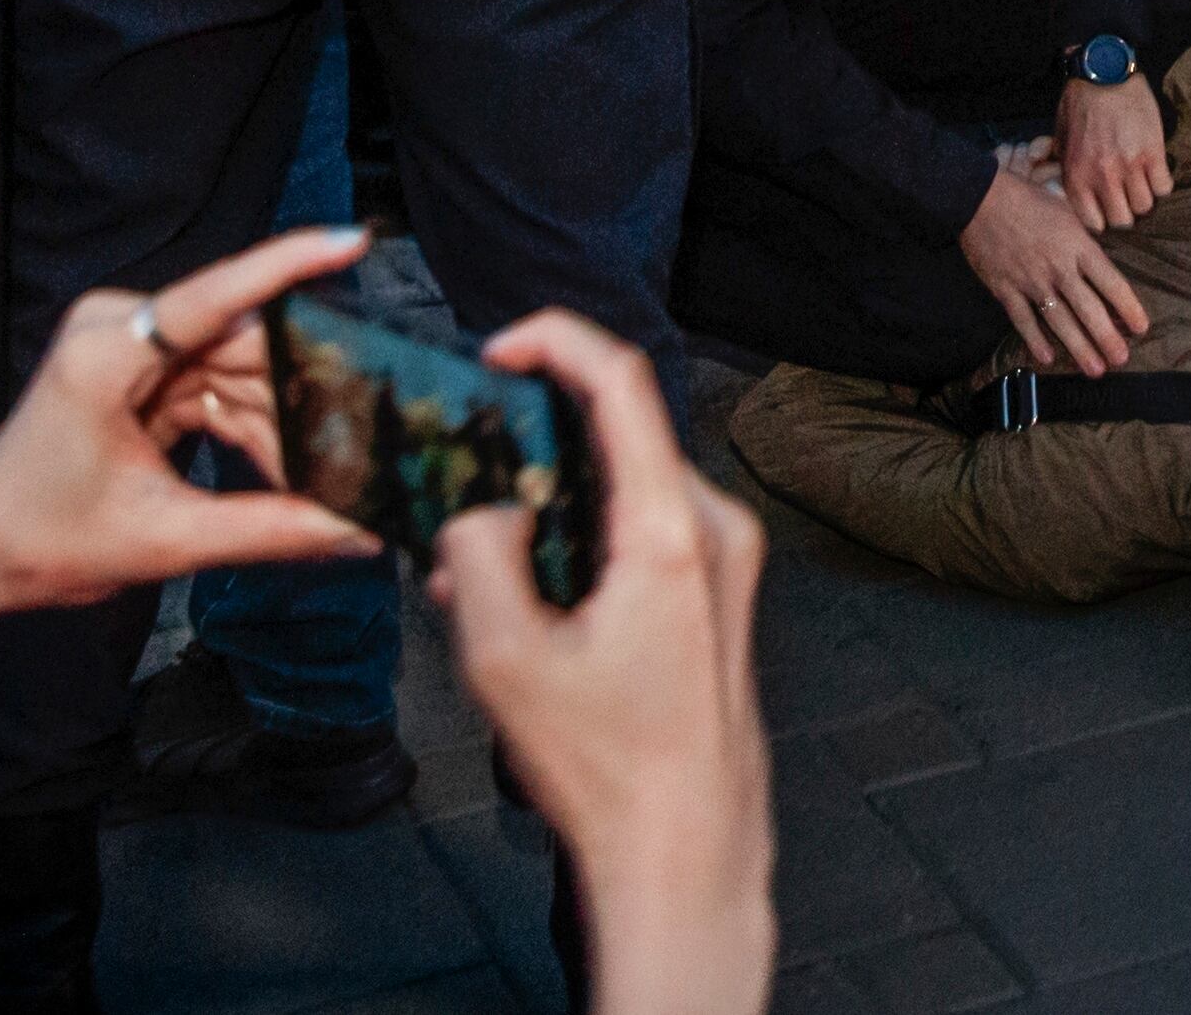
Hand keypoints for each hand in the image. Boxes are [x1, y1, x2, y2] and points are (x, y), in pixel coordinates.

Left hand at [0, 224, 379, 658]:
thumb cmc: (38, 540)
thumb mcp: (162, 541)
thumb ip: (268, 531)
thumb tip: (353, 530)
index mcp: (105, 354)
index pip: (214, 296)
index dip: (288, 264)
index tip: (349, 241)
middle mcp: (118, 330)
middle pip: (240, 341)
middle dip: (299, 388)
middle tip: (363, 434)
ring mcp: (128, 348)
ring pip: (238, 368)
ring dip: (278, 418)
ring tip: (325, 470)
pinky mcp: (139, 371)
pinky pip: (218, 386)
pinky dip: (250, 426)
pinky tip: (284, 466)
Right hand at [436, 314, 775, 1014]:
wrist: (687, 850)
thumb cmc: (611, 769)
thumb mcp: (506, 659)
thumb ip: (479, 553)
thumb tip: (481, 507)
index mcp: (673, 529)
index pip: (622, 381)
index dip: (556, 340)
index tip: (497, 346)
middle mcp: (715, 529)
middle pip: (619, 434)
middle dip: (531, 444)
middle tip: (464, 474)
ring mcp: (726, 560)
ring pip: (624, 486)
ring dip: (548, 505)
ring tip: (477, 571)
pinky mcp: (718, 591)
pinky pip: (642, 531)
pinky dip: (580, 542)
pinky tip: (525, 602)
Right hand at [961, 152, 1148, 372]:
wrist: (980, 198)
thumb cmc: (1028, 199)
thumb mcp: (1067, 210)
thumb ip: (1086, 239)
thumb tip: (1104, 262)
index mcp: (1078, 246)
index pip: (1111, 282)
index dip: (1128, 308)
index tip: (1140, 328)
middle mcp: (1059, 268)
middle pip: (1088, 309)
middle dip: (1107, 338)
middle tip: (1121, 360)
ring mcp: (1031, 281)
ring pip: (1059, 321)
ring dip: (1079, 347)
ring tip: (1095, 370)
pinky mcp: (1005, 289)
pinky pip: (1023, 320)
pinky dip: (1035, 340)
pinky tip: (1047, 358)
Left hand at [1055, 74, 1168, 232]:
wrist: (1104, 73)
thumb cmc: (1079, 104)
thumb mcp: (1060, 139)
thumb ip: (1065, 169)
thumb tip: (1070, 192)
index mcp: (1077, 176)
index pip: (1094, 223)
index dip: (1102, 220)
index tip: (1106, 210)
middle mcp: (1103, 176)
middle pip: (1123, 220)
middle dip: (1125, 213)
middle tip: (1126, 200)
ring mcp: (1130, 166)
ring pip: (1145, 206)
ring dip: (1144, 198)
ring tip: (1141, 185)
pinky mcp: (1153, 152)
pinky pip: (1164, 187)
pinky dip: (1161, 183)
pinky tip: (1155, 172)